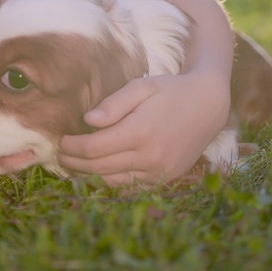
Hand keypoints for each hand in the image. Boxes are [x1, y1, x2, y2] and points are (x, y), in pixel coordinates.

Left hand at [58, 70, 231, 185]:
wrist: (209, 104)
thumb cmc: (172, 90)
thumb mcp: (142, 86)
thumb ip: (114, 104)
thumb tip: (88, 121)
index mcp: (139, 131)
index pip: (93, 148)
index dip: (72, 146)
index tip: (61, 140)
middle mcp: (149, 156)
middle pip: (99, 168)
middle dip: (75, 162)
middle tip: (61, 155)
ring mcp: (160, 170)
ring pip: (113, 180)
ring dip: (91, 174)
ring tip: (78, 163)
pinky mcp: (167, 177)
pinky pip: (132, 185)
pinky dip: (114, 180)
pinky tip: (103, 170)